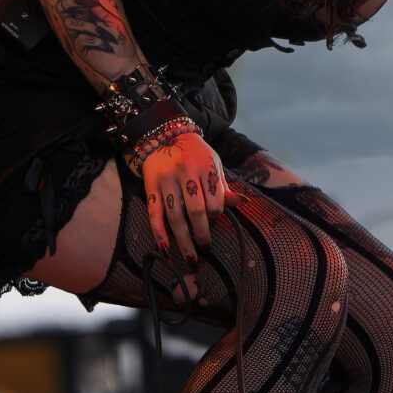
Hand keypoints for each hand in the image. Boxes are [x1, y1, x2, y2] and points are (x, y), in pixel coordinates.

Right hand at [137, 131, 237, 261]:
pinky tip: (165, 248)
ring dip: (183, 241)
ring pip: (175, 216)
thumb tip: (242, 202)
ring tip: (191, 258)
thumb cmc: (195, 153)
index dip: (216, 214)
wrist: (165, 134)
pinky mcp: (151, 187)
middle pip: (196, 211)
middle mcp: (186, 173)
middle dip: (202, 234)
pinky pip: (154, 213)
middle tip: (205, 249)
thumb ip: (223, 185)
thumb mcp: (213, 163)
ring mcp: (166, 181)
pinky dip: (159, 232)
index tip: (214, 217)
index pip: (215, 200)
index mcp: (205, 167)